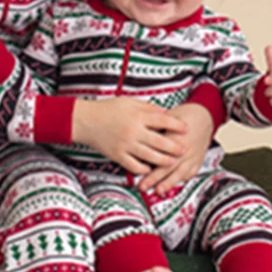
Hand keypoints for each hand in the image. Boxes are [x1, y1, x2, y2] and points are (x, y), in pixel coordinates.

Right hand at [72, 97, 186, 174]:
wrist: (85, 121)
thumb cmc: (107, 109)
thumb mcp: (128, 102)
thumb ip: (147, 107)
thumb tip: (165, 113)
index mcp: (137, 116)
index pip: (163, 121)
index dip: (177, 125)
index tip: (186, 129)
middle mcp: (133, 131)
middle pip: (160, 141)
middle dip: (174, 147)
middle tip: (184, 150)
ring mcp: (126, 145)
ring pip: (149, 156)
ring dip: (163, 160)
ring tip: (172, 162)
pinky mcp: (117, 155)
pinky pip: (134, 166)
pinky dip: (143, 169)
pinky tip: (149, 169)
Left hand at [139, 101, 215, 194]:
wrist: (204, 116)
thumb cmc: (184, 115)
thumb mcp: (167, 118)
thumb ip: (155, 129)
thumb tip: (138, 137)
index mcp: (175, 139)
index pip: (159, 155)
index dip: (148, 165)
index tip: (138, 173)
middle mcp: (184, 150)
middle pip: (168, 167)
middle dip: (154, 179)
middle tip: (143, 186)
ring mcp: (192, 156)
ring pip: (180, 173)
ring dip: (169, 183)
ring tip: (159, 190)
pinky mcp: (198, 160)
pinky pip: (190, 173)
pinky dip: (182, 179)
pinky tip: (174, 184)